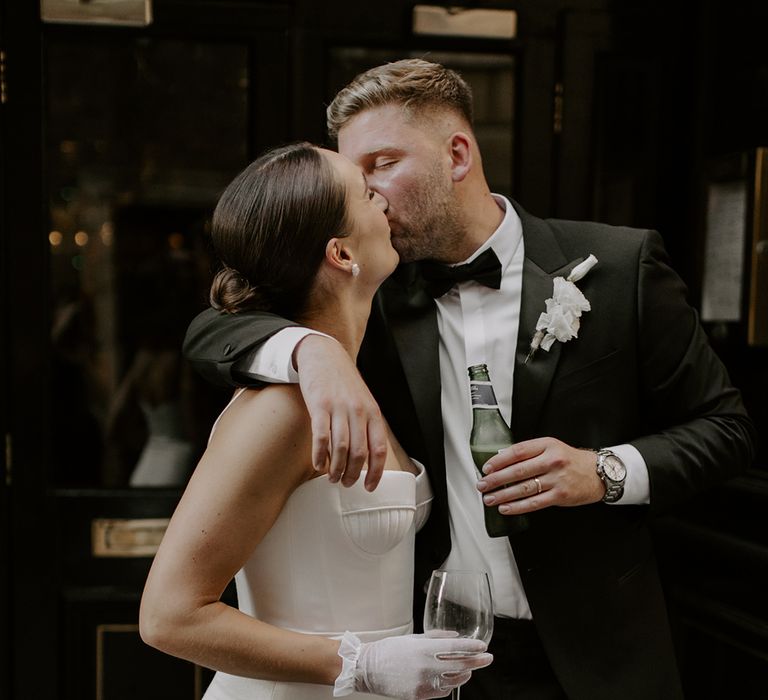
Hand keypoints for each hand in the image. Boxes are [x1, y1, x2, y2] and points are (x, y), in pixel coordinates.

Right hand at [294, 334, 387, 489]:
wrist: (324, 355)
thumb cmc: (344, 383)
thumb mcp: (363, 401)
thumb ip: (367, 425)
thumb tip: (369, 458)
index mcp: (373, 412)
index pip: (379, 449)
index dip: (376, 472)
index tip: (369, 487)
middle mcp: (358, 411)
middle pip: (359, 453)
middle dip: (353, 475)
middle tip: (346, 484)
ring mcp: (338, 408)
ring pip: (341, 449)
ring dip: (336, 469)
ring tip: (332, 478)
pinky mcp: (319, 406)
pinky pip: (321, 437)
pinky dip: (320, 456)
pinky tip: (318, 464)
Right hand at [354, 634, 492, 698]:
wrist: (369, 669)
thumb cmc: (390, 650)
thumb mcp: (413, 638)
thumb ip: (436, 637)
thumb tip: (455, 637)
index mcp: (424, 648)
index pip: (456, 648)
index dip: (473, 648)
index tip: (484, 646)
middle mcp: (426, 666)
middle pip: (460, 665)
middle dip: (477, 661)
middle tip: (488, 658)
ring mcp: (424, 683)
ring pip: (454, 680)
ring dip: (465, 673)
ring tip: (470, 668)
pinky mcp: (420, 695)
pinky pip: (442, 691)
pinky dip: (450, 684)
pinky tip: (451, 678)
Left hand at [476, 437, 603, 513]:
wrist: (598, 473)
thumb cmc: (570, 460)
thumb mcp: (551, 447)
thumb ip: (529, 452)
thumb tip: (501, 459)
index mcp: (547, 445)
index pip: (517, 451)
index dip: (499, 460)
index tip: (486, 468)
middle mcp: (552, 461)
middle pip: (517, 471)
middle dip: (496, 480)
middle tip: (482, 485)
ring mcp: (557, 479)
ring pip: (523, 488)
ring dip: (503, 495)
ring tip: (490, 499)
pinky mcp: (560, 495)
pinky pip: (534, 503)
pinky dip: (517, 507)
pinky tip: (505, 508)